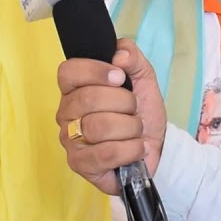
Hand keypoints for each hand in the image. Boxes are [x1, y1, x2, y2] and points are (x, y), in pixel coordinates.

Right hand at [57, 39, 166, 195]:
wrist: (154, 146)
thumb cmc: (141, 111)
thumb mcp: (143, 77)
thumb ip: (131, 56)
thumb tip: (119, 55)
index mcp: (74, 88)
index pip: (68, 71)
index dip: (95, 71)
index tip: (120, 77)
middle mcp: (66, 113)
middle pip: (87, 99)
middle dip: (123, 102)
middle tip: (133, 109)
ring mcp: (70, 141)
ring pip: (98, 126)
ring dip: (130, 127)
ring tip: (136, 130)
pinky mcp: (80, 164)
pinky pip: (106, 153)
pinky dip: (131, 149)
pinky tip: (137, 148)